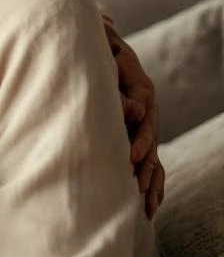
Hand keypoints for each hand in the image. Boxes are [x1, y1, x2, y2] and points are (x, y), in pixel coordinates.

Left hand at [104, 16, 164, 217]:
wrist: (106, 49)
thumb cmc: (102, 54)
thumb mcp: (110, 60)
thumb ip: (117, 79)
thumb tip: (132, 111)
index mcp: (142, 91)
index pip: (144, 121)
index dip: (139, 141)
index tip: (130, 158)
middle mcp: (147, 112)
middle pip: (151, 144)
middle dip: (145, 167)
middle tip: (137, 188)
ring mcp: (145, 128)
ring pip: (154, 159)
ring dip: (151, 182)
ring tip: (146, 206)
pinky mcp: (139, 140)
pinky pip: (152, 167)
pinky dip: (152, 186)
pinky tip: (148, 208)